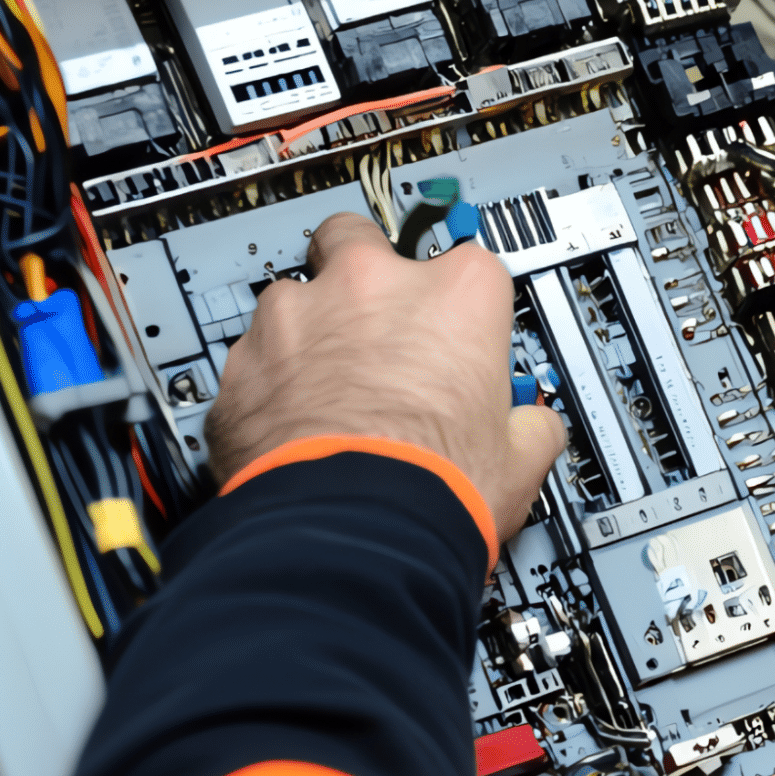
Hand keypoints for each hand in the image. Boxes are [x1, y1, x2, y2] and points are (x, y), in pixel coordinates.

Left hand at [207, 213, 565, 542]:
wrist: (348, 537)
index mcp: (456, 293)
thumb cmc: (433, 488)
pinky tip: (292, 428)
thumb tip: (532, 427)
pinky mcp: (242, 364)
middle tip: (378, 327)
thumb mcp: (522, 457)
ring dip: (309, 333)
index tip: (460, 333)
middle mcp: (370, 287)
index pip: (468, 263)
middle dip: (362, 272)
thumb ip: (529, 422)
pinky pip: (252, 359)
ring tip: (329, 394)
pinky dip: (268, 384)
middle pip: (357, 238)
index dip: (463, 304)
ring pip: (294, 299)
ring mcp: (296, 318)